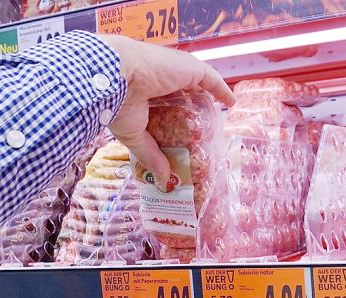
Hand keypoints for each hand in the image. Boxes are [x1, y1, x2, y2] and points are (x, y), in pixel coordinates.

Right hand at [102, 35, 235, 184]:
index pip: (164, 106)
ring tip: (215, 120)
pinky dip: (221, 90)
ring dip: (206, 102)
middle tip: (199, 134)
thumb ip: (151, 156)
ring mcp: (176, 73)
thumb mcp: (134, 136)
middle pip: (182, 97)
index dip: (173, 120)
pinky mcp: (189, 68)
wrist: (115, 78)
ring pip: (197, 89)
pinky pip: (211, 81)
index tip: (180, 136)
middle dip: (190, 113)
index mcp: (144, 93)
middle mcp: (161, 80)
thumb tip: (164, 180)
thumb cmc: (117, 105)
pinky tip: (231, 102)